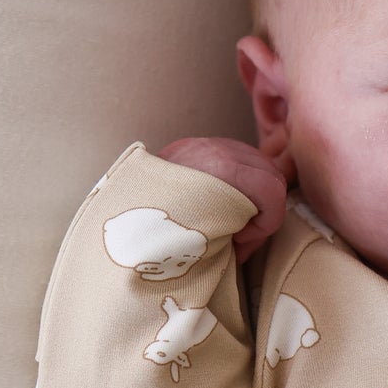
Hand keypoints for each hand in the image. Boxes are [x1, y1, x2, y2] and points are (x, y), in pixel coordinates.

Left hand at [157, 137, 286, 261]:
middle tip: (238, 234)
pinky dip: (236, 180)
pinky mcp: (191, 144)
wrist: (115, 215)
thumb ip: (239, 237)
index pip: (273, 191)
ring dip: (252, 193)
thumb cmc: (159, 237)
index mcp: (222, 172)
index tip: (242, 243)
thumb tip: (249, 241)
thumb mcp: (207, 244)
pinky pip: (233, 158)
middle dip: (263, 208)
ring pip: (256, 162)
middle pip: (271, 173)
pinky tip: (215, 202)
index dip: (267, 224)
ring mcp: (203, 142)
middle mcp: (216, 150)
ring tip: (227, 218)